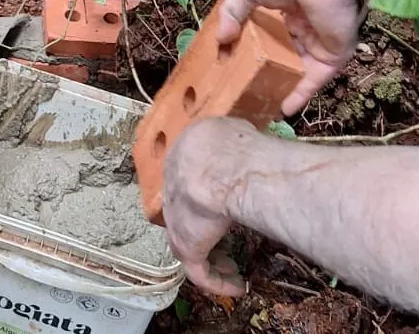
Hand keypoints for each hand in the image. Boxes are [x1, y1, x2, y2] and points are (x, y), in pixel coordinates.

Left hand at [161, 119, 247, 296]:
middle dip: (207, 229)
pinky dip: (218, 281)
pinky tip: (237, 287)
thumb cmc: (231, 143)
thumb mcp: (231, 131)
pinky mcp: (186, 245)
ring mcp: (176, 219)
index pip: (189, 181)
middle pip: (187, 214)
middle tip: (227, 241)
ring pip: (191, 245)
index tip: (225, 204)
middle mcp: (171, 189)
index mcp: (180, 159)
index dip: (207, 196)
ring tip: (235, 272)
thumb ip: (232, 141)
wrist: (221, 164)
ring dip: (214, 260)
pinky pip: (200, 270)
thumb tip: (246, 142)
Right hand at [216, 0, 365, 114]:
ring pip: (297, 71)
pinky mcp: (332, 56)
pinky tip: (283, 110)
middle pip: (282, 55)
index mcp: (285, 9)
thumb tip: (220, 40)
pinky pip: (314, 80)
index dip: (252, 48)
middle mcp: (303, 28)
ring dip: (281, 86)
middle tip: (245, 88)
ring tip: (260, 105)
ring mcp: (318, 43)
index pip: (268, 34)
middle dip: (266, 71)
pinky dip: (300, 95)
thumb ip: (232, 12)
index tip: (232, 63)